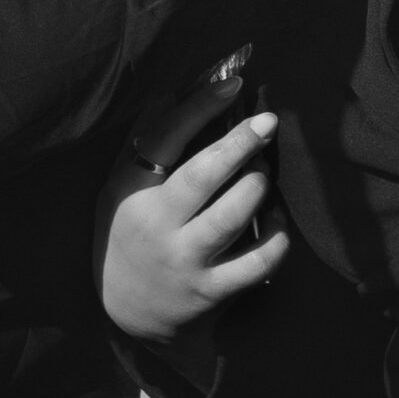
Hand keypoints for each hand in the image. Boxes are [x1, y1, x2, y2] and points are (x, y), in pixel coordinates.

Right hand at [95, 71, 288, 344]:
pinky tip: (275, 219)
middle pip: (203, 175)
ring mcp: (185, 260)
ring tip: (263, 172)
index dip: (199, 107)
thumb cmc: (131, 233)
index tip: (232, 84)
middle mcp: (156, 226)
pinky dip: (277, 235)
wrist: (131, 314)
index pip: (163, 139)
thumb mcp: (120, 188)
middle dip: (241, 142)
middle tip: (268, 121)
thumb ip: (145, 142)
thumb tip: (174, 91)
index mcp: (131, 191)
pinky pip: (259, 259)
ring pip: (233, 215)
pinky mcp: (213, 290)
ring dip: (258, 185)